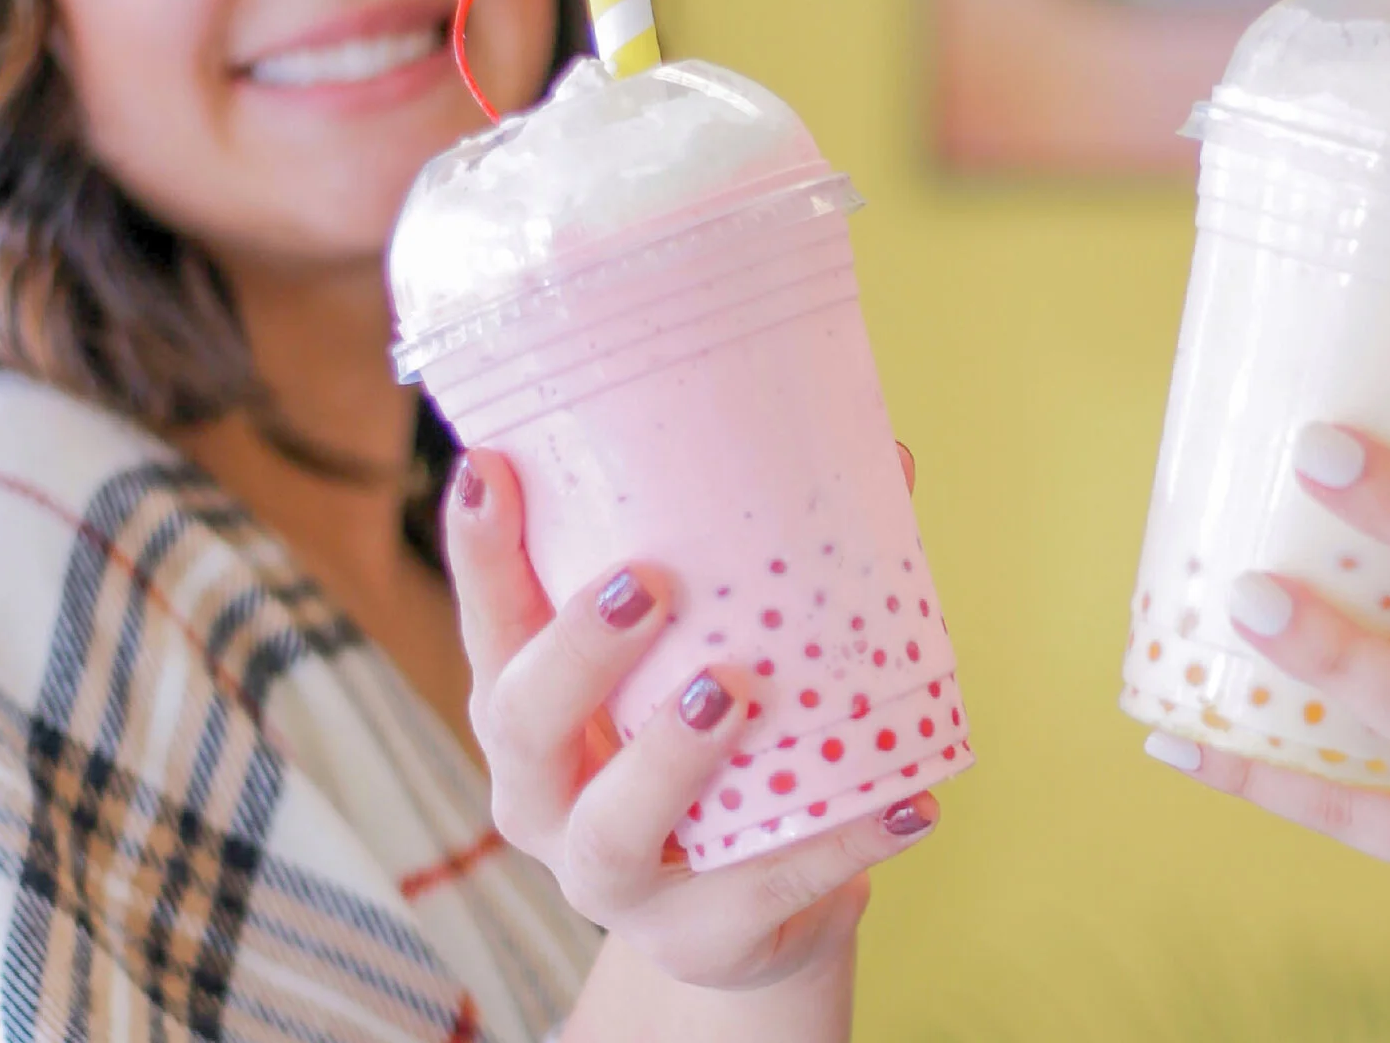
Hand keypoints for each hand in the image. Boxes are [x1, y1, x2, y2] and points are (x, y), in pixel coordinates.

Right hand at [444, 443, 937, 989]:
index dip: (481, 554)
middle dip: (575, 653)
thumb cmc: (719, 749)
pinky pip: (764, 893)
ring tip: (732, 691)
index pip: (493, 624)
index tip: (489, 470)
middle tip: (645, 583)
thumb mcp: (718, 655)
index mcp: (536, 710)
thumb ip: (774, 564)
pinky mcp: (702, 938)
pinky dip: (839, 846)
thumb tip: (882, 452)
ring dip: (668, 757)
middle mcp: (548, 796)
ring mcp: (614, 880)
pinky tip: (908, 800)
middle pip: (523, 725)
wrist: (751, 910)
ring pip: (612, 831)